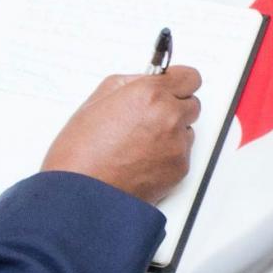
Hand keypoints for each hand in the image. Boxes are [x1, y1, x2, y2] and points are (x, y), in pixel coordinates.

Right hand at [41, 66, 200, 203]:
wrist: (81, 195)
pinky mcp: (180, 169)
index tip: (171, 86)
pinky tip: (141, 161)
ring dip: (171, 133)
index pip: (189, 77)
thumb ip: (129, 84)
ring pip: (187, 130)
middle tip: (149, 118)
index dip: (177, 82)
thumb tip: (147, 80)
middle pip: (191, 103)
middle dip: (174, 107)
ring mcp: (177, 144)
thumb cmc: (81, 153)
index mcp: (150, 95)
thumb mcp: (97, 101)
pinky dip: (168, 156)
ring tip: (139, 144)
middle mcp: (169, 117)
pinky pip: (182, 154)